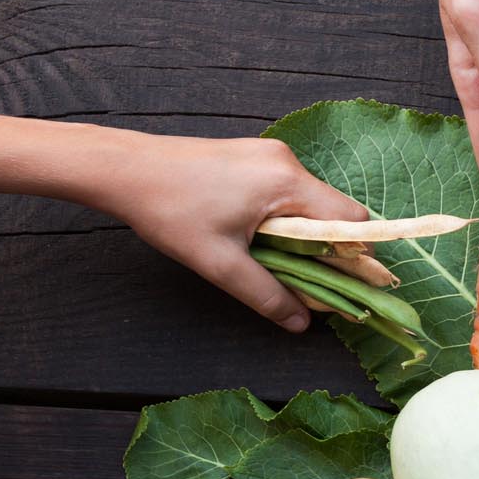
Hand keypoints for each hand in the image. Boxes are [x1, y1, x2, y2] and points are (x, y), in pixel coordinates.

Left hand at [104, 136, 368, 332]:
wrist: (123, 169)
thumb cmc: (169, 211)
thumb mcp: (220, 264)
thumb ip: (267, 294)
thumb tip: (302, 323)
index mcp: (287, 183)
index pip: (351, 220)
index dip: (356, 255)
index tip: (346, 284)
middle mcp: (287, 161)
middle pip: (334, 211)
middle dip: (328, 249)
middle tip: (309, 281)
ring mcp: (270, 155)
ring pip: (310, 202)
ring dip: (303, 234)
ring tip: (276, 260)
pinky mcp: (254, 156)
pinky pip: (288, 192)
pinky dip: (285, 218)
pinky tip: (259, 236)